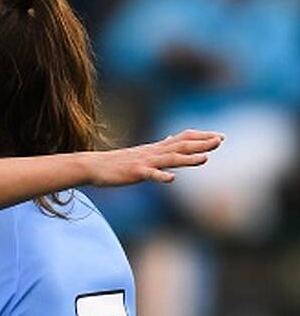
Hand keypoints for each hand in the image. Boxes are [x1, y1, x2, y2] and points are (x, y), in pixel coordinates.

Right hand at [89, 129, 223, 186]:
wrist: (94, 166)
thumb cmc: (117, 162)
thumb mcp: (141, 152)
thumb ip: (159, 147)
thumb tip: (171, 138)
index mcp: (155, 148)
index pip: (182, 138)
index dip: (201, 137)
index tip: (219, 136)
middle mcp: (153, 152)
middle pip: (180, 146)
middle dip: (201, 144)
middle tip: (220, 140)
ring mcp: (144, 162)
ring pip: (169, 159)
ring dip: (187, 159)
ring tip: (205, 159)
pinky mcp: (134, 173)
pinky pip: (149, 175)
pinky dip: (160, 176)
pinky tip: (171, 179)